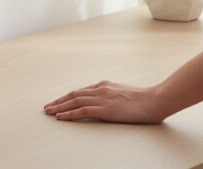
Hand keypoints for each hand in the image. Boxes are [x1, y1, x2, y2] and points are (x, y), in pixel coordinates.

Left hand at [44, 80, 165, 123]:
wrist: (155, 99)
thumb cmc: (144, 100)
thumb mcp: (124, 94)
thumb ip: (113, 96)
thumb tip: (108, 103)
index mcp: (104, 85)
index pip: (80, 91)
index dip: (67, 97)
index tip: (58, 101)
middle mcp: (100, 89)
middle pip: (73, 94)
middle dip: (59, 101)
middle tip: (47, 107)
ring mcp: (102, 98)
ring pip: (74, 101)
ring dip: (60, 107)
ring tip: (49, 112)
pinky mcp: (105, 109)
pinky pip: (82, 111)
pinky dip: (69, 114)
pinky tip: (60, 117)